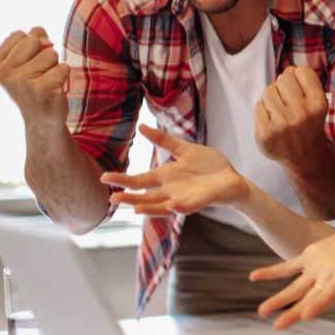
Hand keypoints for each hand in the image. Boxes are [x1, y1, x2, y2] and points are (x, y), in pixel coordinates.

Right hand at [0, 28, 70, 133]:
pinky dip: (64, 76)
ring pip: (51, 54)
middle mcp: (3, 72)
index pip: (20, 34)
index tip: (28, 65)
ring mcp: (21, 81)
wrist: (41, 118)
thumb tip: (41, 34)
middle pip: (35, 41)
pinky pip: (63, 67)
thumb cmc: (34, 84)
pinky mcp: (42, 88)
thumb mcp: (26, 59)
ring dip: (54, 66)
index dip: (32, 46)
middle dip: (44, 53)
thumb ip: (32, 39)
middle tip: (39, 73)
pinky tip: (54, 89)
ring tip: (46, 81)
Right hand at [101, 124, 245, 215]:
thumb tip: (141, 126)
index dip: (122, 179)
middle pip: (145, 196)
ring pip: (162, 206)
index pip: (139, 180)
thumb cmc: (208, 165)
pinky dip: (180, 207)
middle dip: (130, 198)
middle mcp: (170, 191)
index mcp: (164, 177)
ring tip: (134, 208)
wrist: (231, 177)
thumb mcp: (184, 149)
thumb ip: (164, 141)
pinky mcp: (200, 201)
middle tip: (112, 199)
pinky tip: (172, 205)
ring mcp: (184, 198)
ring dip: (149, 207)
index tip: (103, 177)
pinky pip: (188, 206)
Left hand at [250, 223, 334, 328]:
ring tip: (261, 312)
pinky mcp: (313, 256)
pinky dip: (273, 271)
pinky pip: (289, 266)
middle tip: (277, 326)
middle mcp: (331, 276)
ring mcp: (320, 268)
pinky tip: (254, 277)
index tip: (307, 315)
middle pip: (311, 296)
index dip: (321, 301)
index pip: (333, 289)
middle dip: (294, 310)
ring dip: (279, 299)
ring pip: (296, 286)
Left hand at [254, 66, 330, 168]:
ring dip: (273, 99)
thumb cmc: (309, 122)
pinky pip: (258, 106)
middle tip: (290, 103)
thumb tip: (288, 69)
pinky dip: (263, 111)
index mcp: (318, 104)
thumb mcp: (316, 102)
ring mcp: (283, 124)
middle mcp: (303, 114)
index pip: (302, 71)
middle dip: (284, 87)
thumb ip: (305, 81)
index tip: (302, 91)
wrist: (304, 156)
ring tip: (282, 114)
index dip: (299, 78)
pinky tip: (273, 122)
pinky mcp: (266, 133)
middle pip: (283, 79)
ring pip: (269, 91)